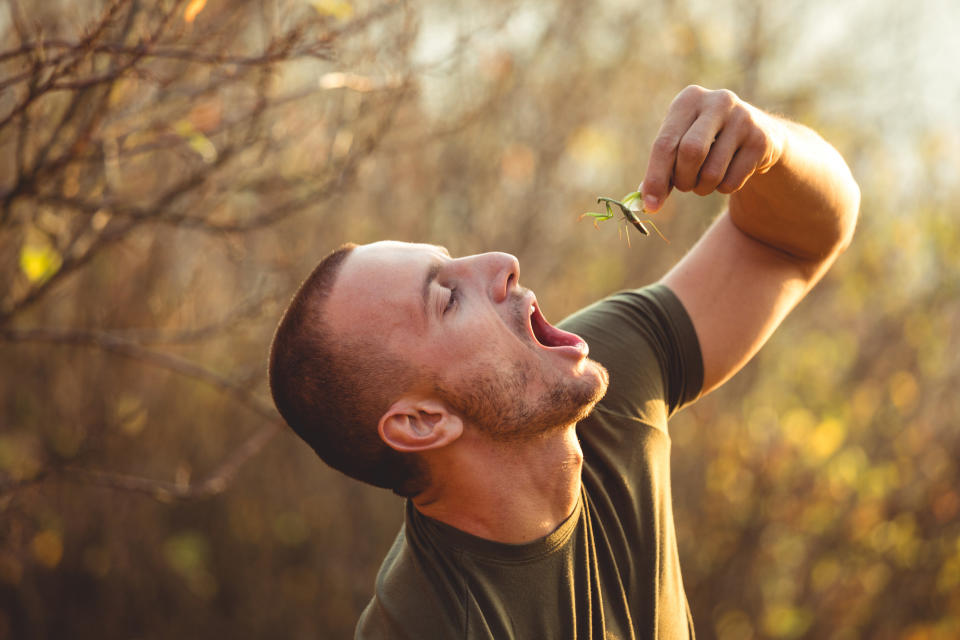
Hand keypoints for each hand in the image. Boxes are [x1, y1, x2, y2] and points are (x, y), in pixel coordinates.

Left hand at [640, 86, 786, 212]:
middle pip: (690, 153)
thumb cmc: (706, 141)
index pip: (665, 143)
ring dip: (703, 188)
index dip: (655, 177)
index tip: (650, 205)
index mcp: (689, 100)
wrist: (757, 134)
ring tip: (705, 179)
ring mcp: (743, 118)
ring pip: (712, 172)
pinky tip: (728, 173)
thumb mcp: (680, 146)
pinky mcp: (761, 140)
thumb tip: (646, 202)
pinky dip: (723, 188)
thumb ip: (662, 170)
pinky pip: (732, 181)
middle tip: (684, 186)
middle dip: (683, 180)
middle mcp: (718, 102)